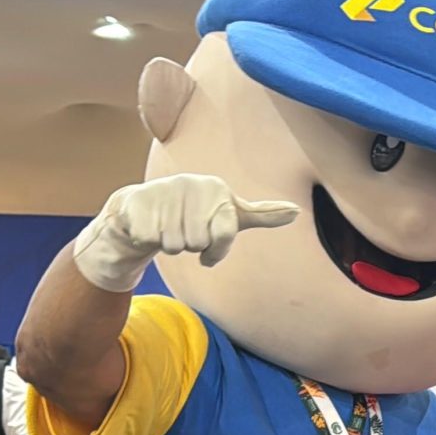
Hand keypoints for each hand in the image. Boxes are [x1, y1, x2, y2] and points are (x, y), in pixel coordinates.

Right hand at [72, 174, 300, 291]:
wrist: (146, 209)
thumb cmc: (195, 215)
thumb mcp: (231, 215)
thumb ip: (263, 215)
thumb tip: (297, 211)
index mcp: (218, 189)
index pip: (224, 235)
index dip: (215, 249)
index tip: (209, 241)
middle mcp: (192, 184)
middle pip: (196, 243)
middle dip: (190, 246)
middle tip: (184, 231)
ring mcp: (164, 190)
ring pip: (173, 245)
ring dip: (169, 245)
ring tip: (167, 227)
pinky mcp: (138, 200)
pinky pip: (150, 240)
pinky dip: (148, 240)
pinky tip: (148, 226)